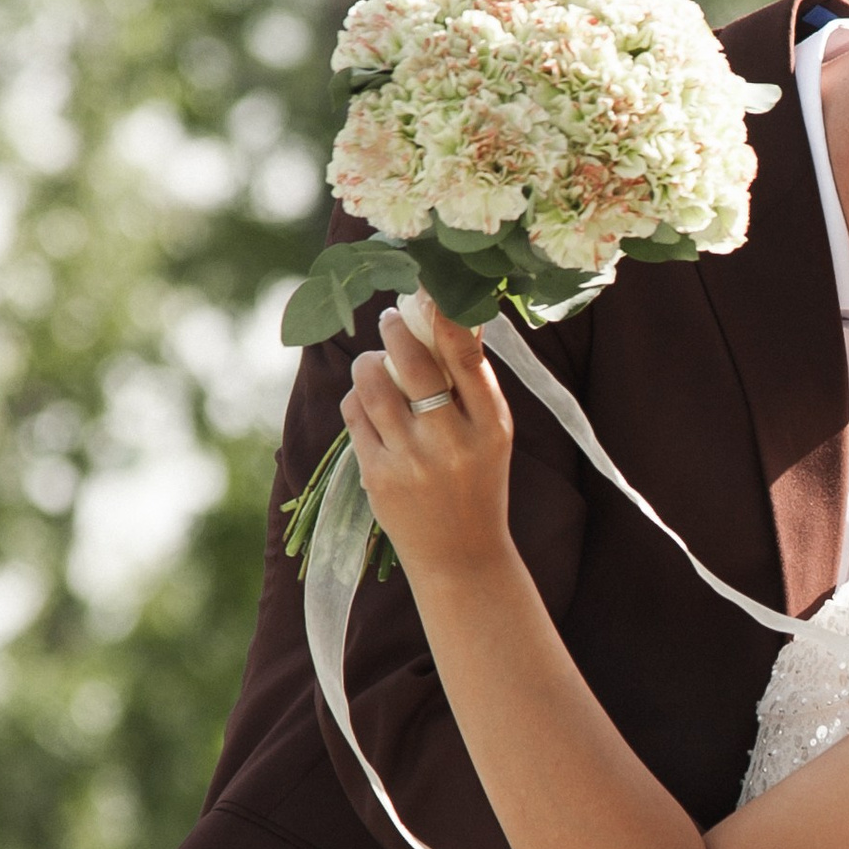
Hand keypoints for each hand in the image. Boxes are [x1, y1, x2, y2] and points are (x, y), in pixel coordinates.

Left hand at [343, 299, 514, 582]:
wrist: (461, 557)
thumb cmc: (478, 482)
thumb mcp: (494, 433)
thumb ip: (474, 380)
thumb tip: (454, 313)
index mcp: (491, 425)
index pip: (463, 353)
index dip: (441, 314)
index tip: (425, 292)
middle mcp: (452, 440)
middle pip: (410, 360)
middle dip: (393, 329)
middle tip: (390, 320)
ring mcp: (411, 459)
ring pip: (372, 382)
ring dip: (369, 363)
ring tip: (375, 364)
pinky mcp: (378, 475)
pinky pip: (354, 413)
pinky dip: (358, 399)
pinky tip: (369, 404)